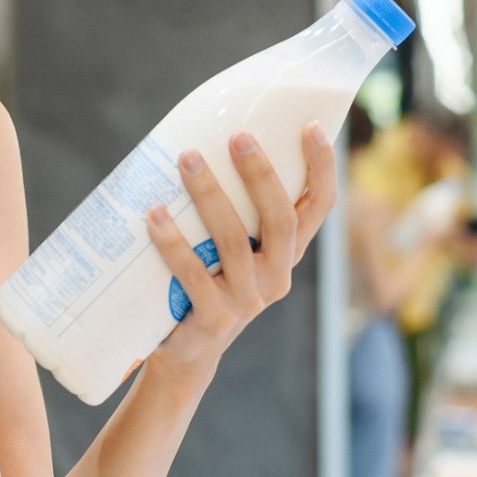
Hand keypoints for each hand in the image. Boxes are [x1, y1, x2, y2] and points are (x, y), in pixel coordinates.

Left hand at [145, 123, 337, 379]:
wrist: (184, 350)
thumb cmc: (205, 279)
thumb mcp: (229, 246)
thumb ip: (230, 207)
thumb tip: (200, 135)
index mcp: (286, 253)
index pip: (318, 208)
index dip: (321, 168)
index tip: (309, 126)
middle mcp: (276, 277)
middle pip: (280, 220)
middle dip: (260, 174)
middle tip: (237, 135)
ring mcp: (247, 301)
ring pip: (234, 241)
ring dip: (210, 195)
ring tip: (186, 159)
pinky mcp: (214, 319)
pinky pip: (193, 275)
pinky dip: (173, 243)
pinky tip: (155, 215)